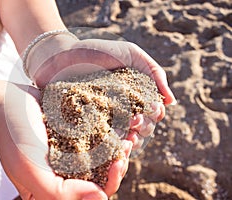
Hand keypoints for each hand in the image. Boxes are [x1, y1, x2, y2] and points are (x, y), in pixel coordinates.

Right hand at [0, 81, 131, 199]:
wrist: (4, 102)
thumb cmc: (14, 137)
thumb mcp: (31, 171)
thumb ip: (61, 194)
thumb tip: (100, 198)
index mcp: (58, 187)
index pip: (93, 194)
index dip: (111, 181)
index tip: (119, 161)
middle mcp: (68, 170)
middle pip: (103, 174)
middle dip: (119, 161)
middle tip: (127, 144)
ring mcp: (73, 149)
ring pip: (104, 153)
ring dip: (119, 143)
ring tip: (131, 129)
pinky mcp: (76, 131)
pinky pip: (98, 132)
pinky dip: (111, 127)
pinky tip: (122, 118)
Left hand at [25, 35, 175, 150]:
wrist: (61, 56)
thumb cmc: (97, 52)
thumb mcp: (131, 54)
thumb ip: (154, 73)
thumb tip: (171, 101)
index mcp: (134, 98)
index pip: (152, 115)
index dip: (154, 115)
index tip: (151, 110)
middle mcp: (121, 113)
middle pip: (141, 130)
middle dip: (143, 128)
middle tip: (135, 122)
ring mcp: (104, 123)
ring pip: (124, 141)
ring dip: (130, 143)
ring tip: (127, 139)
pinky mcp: (86, 130)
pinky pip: (101, 145)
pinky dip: (109, 149)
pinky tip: (112, 146)